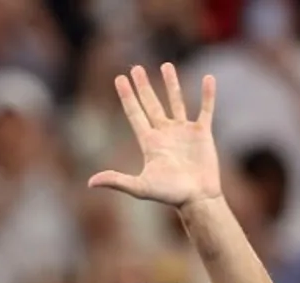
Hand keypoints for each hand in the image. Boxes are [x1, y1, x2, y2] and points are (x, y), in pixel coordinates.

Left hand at [88, 64, 220, 207]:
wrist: (197, 199)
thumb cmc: (170, 194)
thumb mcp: (141, 187)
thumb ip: (117, 180)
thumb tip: (90, 182)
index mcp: (150, 142)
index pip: (135, 113)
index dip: (127, 97)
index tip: (119, 79)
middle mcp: (165, 134)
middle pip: (151, 104)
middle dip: (143, 86)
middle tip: (136, 68)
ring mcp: (184, 132)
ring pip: (176, 102)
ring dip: (171, 84)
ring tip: (166, 65)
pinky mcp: (202, 134)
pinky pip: (205, 109)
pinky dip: (207, 95)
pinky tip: (209, 78)